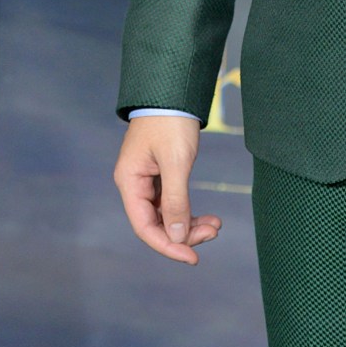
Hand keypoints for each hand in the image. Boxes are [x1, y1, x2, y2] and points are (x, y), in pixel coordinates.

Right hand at [114, 115, 221, 264]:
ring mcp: (147, 178)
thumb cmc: (171, 121)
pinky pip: (173, 201)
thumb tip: (178, 237)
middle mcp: (134, 183)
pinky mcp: (161, 172)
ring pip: (167, 214)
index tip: (192, 257)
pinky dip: (189, 209)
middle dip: (185, 233)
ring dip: (190, 223)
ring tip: (216, 226)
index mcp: (129, 182)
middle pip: (157, 223)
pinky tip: (208, 216)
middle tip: (213, 233)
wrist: (174, 89)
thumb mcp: (176, 162)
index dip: (168, 246)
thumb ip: (176, 201)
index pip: (145, 227)